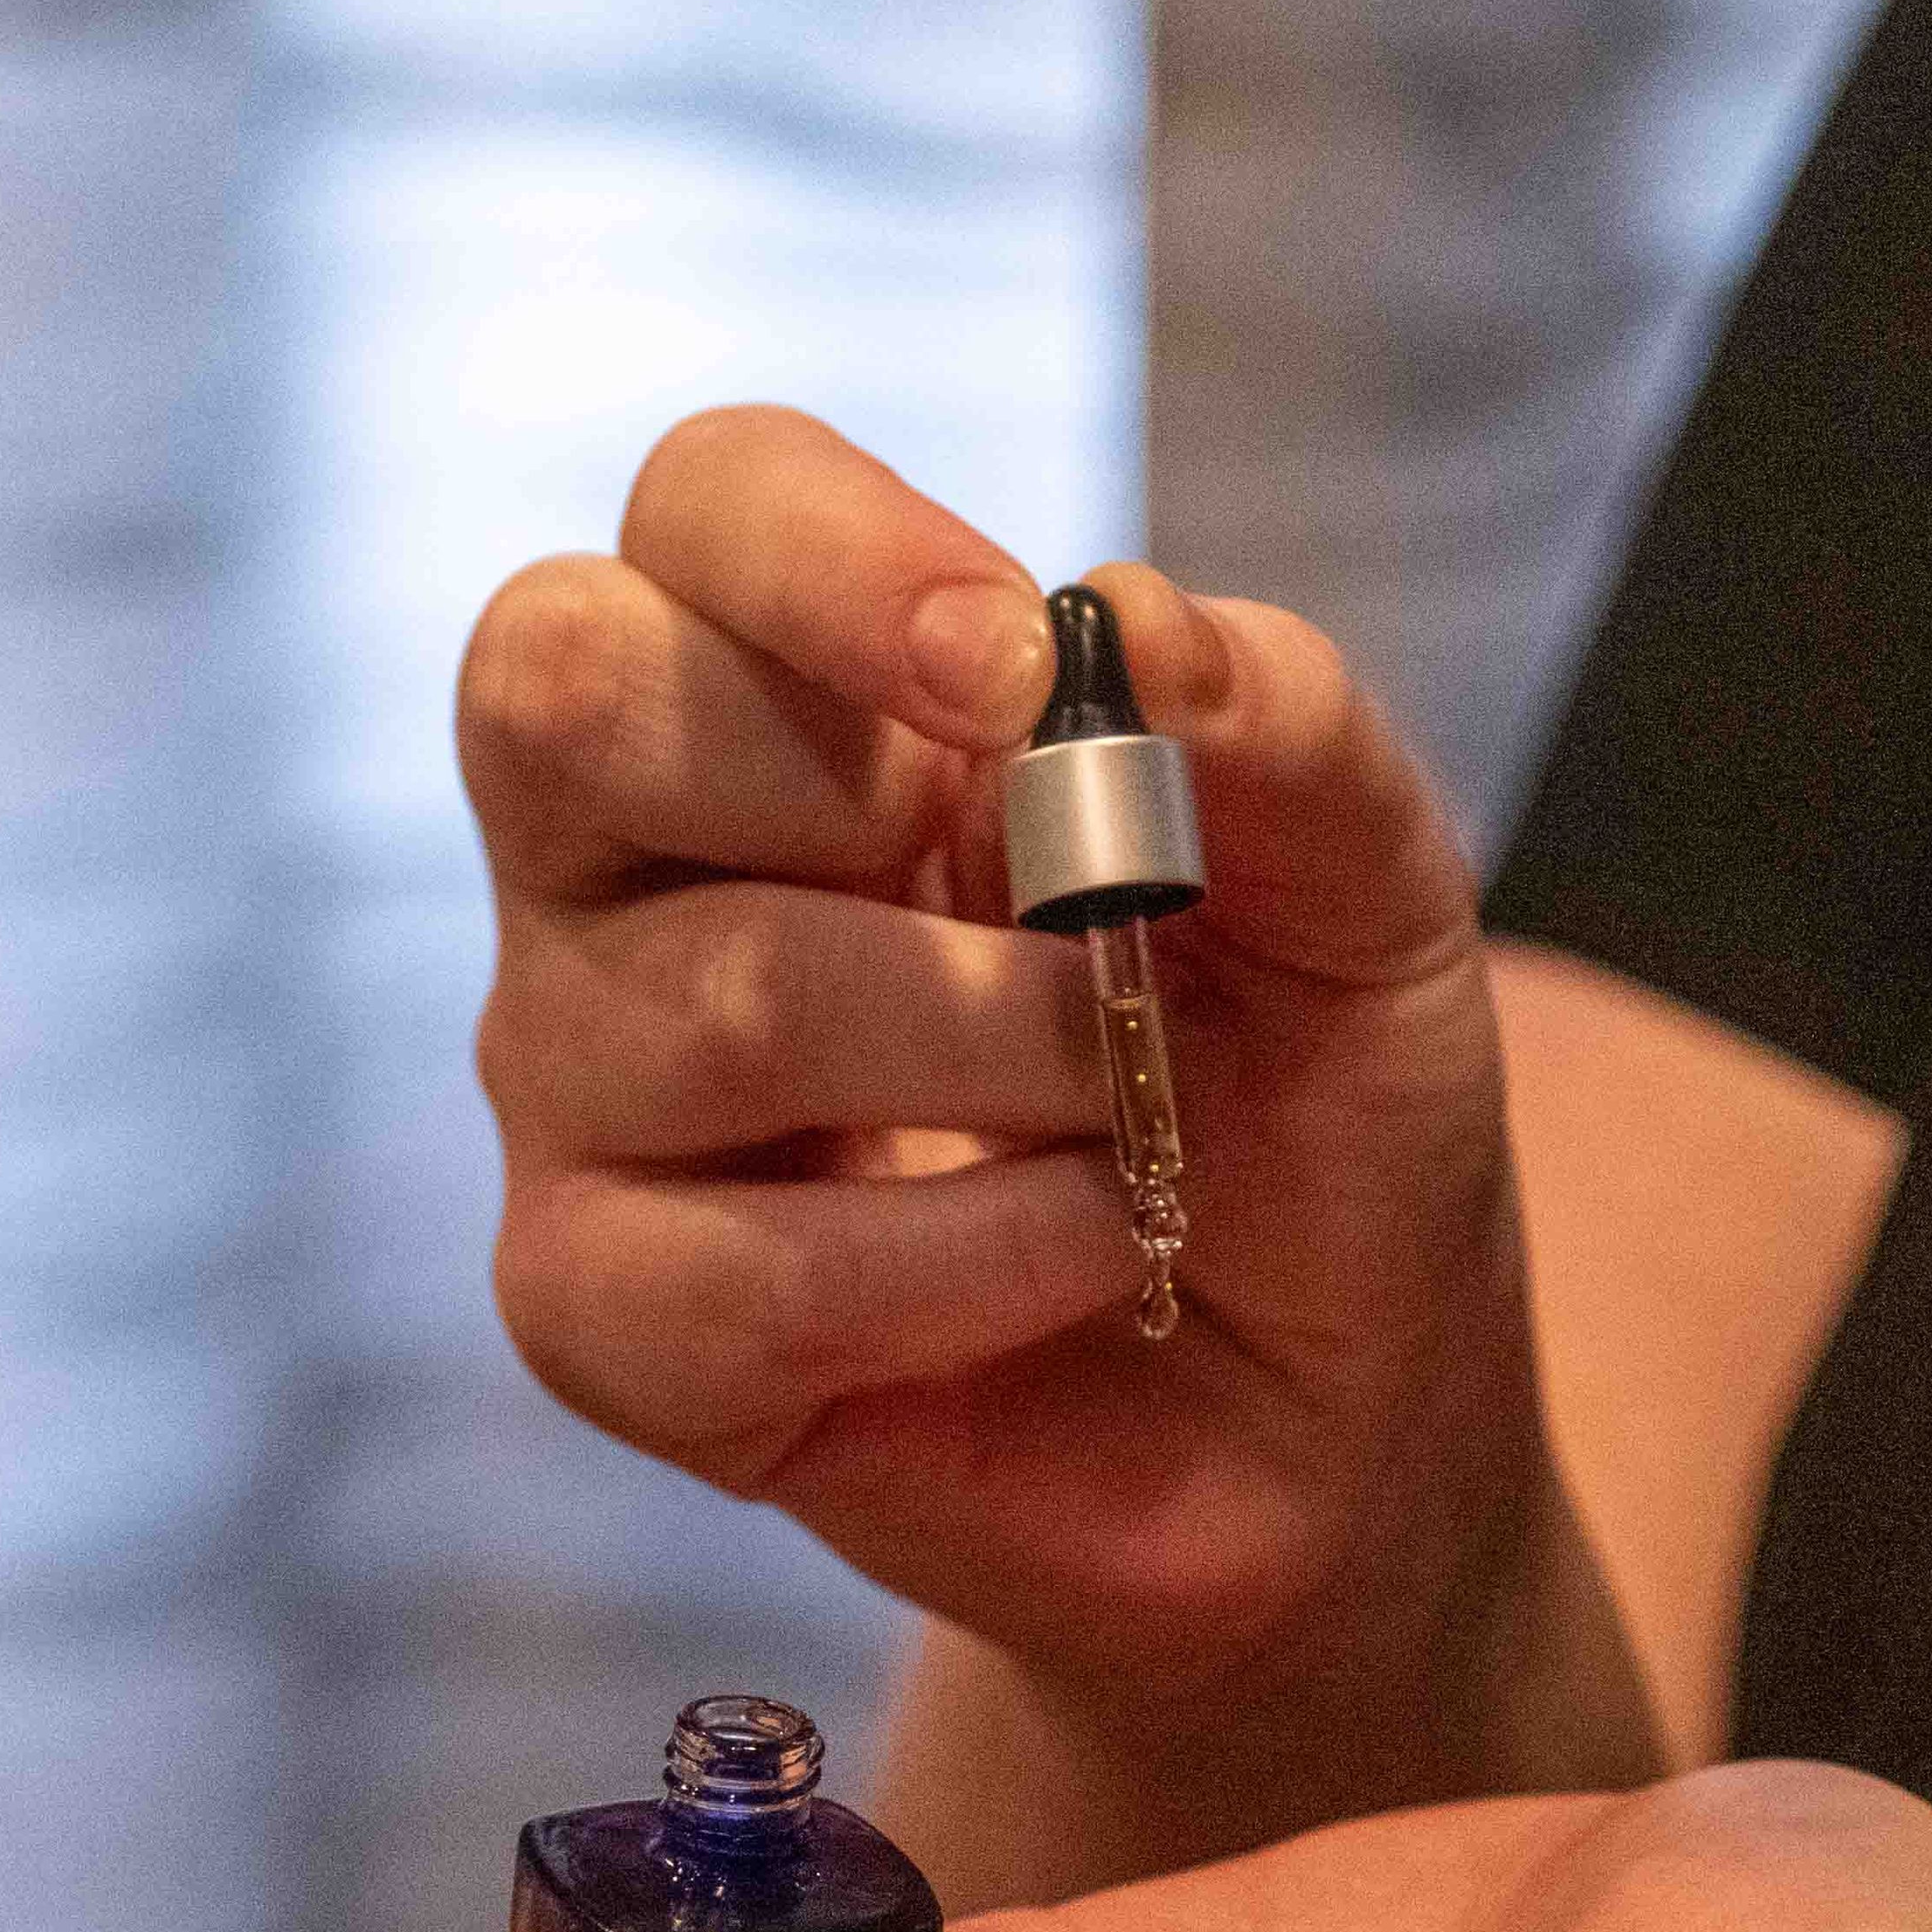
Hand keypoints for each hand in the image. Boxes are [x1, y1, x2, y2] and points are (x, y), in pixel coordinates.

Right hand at [460, 406, 1572, 1739]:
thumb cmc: (1306, 1120)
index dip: (826, 554)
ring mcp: (584, 1085)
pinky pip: (718, 1273)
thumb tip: (1134, 621)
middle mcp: (635, 864)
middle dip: (836, 789)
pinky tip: (1071, 1263)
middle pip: (559, 686)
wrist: (1331, 1427)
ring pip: (701, 1003)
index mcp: (804, 700)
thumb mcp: (1371, 900)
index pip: (701, 504)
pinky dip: (966, 1275)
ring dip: (999, 1065)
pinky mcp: (595, 1312)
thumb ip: (1291, 733)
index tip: (1017, 678)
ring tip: (1126, 1131)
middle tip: (1067, 919)